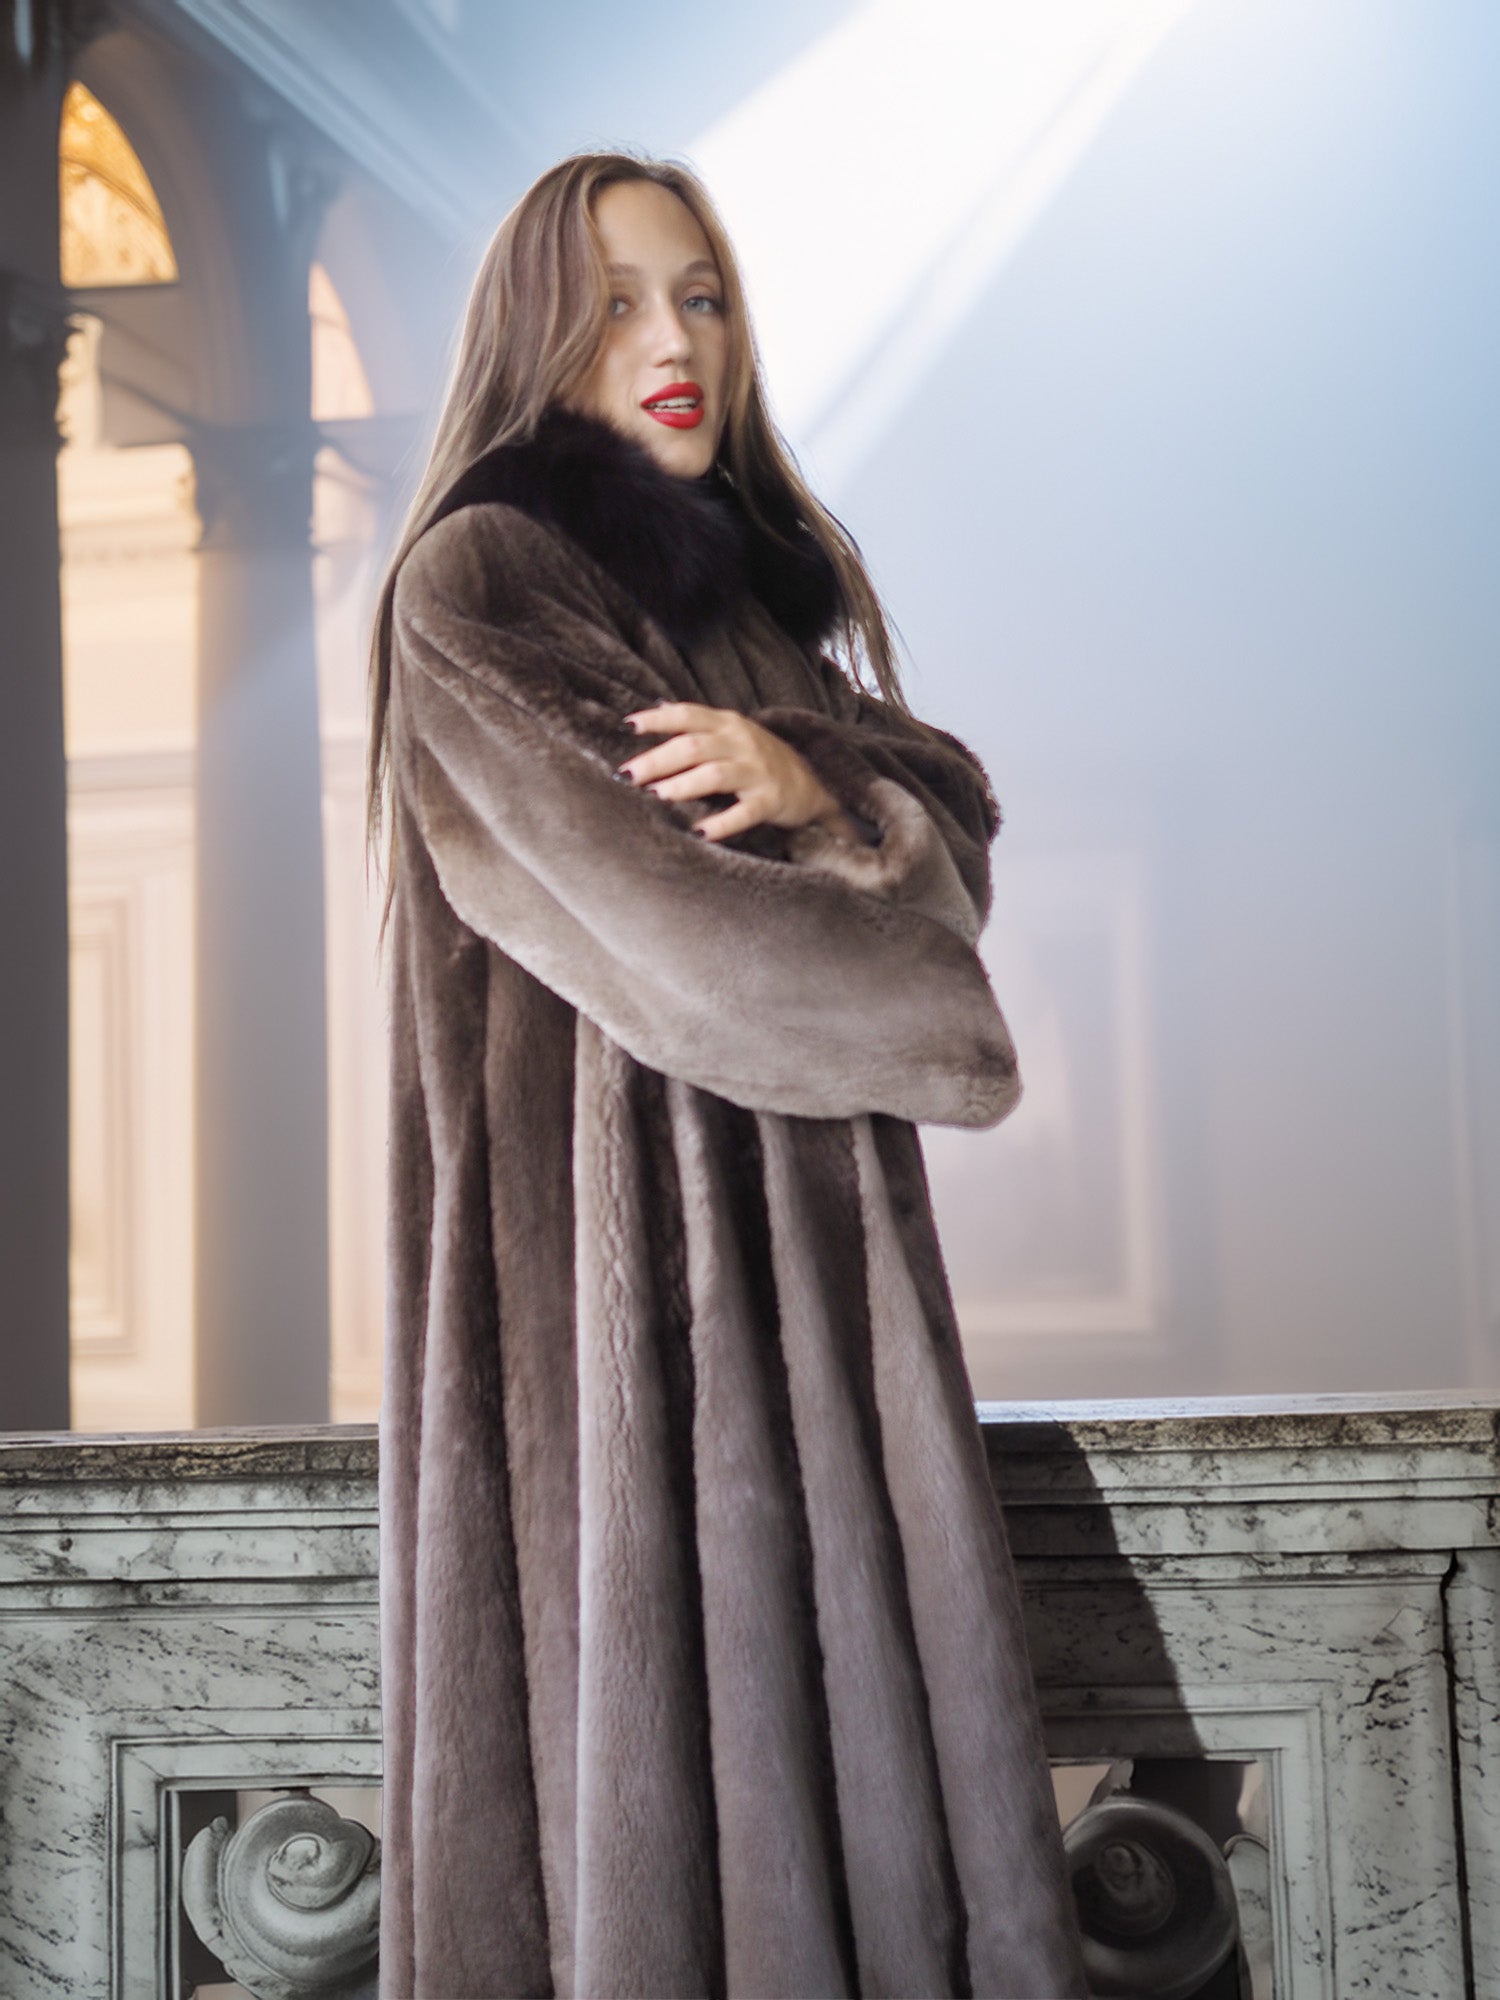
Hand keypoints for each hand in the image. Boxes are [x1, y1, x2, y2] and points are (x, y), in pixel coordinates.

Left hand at [618, 702, 856, 843]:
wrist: (812, 783)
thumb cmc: (759, 759)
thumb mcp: (732, 735)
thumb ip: (697, 727)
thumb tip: (652, 713)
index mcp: (727, 724)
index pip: (688, 715)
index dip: (658, 719)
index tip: (628, 726)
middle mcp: (741, 743)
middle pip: (693, 747)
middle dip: (657, 760)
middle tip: (627, 775)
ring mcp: (757, 771)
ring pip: (715, 774)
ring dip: (683, 785)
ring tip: (657, 796)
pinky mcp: (770, 800)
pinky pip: (744, 812)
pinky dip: (721, 824)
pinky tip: (699, 833)